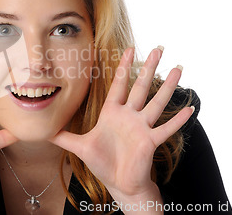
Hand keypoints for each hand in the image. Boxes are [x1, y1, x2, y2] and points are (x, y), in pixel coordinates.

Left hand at [49, 47, 193, 206]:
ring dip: (167, 87)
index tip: (129, 49)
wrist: (119, 183)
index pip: (119, 84)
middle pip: (140, 87)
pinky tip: (189, 108)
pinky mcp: (150, 142)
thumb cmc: (102, 163)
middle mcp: (129, 116)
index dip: (124, 67)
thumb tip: (43, 130)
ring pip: (156, 102)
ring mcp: (142, 128)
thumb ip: (63, 136)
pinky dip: (177, 120)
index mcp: (113, 113)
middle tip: (159, 48)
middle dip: (149, 68)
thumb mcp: (79, 147)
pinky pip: (166, 129)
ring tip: (178, 69)